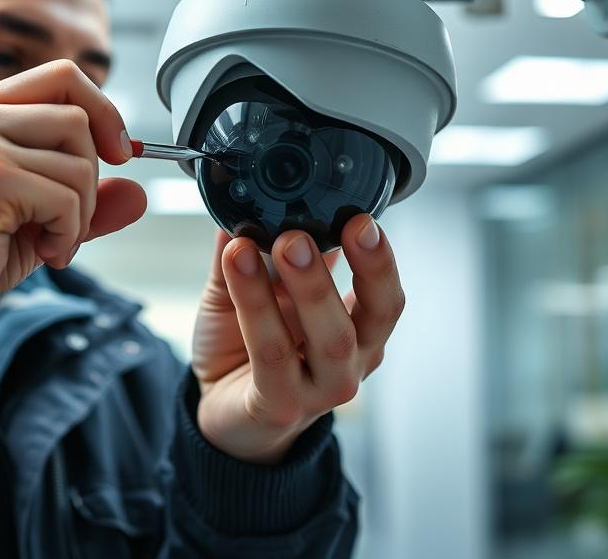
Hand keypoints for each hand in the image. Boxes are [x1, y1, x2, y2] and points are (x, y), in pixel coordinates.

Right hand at [0, 60, 145, 320]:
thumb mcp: (37, 216)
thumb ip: (87, 198)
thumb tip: (140, 194)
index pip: (62, 75)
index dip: (102, 109)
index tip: (118, 151)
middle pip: (77, 117)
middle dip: (91, 176)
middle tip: (70, 219)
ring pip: (79, 161)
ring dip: (81, 213)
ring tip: (53, 240)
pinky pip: (68, 197)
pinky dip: (70, 233)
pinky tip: (45, 251)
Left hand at [191, 215, 404, 464]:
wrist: (222, 411)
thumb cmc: (245, 348)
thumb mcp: (252, 290)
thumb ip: (254, 248)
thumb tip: (247, 197)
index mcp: (356, 330)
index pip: (386, 294)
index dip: (381, 258)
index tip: (362, 217)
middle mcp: (348, 361)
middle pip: (375, 315)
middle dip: (360, 265)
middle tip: (328, 227)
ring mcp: (319, 389)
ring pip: (328, 339)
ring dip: (306, 285)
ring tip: (279, 242)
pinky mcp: (281, 405)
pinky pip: (272, 355)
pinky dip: (255, 305)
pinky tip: (236, 263)